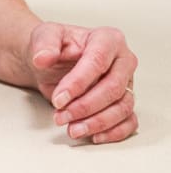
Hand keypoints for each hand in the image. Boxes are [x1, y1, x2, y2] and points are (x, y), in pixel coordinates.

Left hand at [28, 23, 137, 143]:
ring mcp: (128, 83)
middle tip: (61, 116)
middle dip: (85, 107)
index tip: (58, 99)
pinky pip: (129, 122)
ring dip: (96, 122)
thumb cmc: (53, 47)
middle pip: (113, 88)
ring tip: (71, 129)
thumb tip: (42, 58)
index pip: (98, 62)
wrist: (52, 62)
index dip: (78, 83)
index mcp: (108, 38)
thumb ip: (44, 45)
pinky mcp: (126, 102)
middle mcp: (123, 60)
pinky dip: (113, 132)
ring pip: (122, 108)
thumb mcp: (43, 37)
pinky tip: (92, 136)